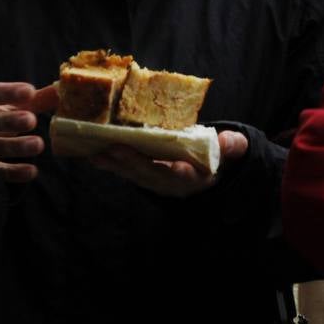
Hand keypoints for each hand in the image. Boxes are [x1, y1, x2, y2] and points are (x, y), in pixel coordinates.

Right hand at [0, 82, 56, 183]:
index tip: (30, 91)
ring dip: (13, 147)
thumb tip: (60, 89)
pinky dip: (12, 172)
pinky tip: (32, 172)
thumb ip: (34, 99)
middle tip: (31, 120)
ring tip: (38, 144)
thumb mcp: (8, 105)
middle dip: (7, 121)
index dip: (7, 93)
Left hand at [86, 130, 248, 196]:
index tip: (166, 164)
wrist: (204, 175)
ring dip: (114, 165)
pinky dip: (110, 164)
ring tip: (95, 153)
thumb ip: (231, 146)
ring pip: (133, 175)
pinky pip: (125, 172)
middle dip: (132, 163)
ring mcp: (155, 183)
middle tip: (114, 149)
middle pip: (149, 174)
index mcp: (194, 178)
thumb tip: (227, 139)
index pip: (182, 175)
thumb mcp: (229, 153)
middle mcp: (171, 184)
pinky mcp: (143, 178)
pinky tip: (92, 155)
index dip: (172, 170)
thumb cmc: (215, 158)